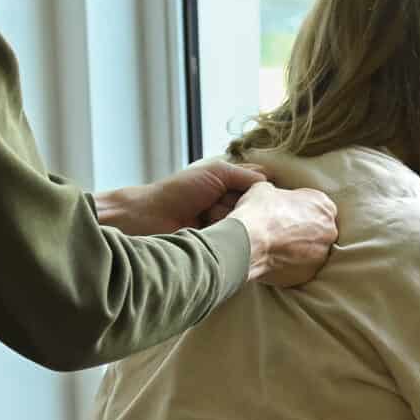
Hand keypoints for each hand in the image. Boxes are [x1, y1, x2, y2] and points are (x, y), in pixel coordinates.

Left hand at [96, 159, 264, 236]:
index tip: (242, 191)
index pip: (258, 189)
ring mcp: (225, 228)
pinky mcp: (220, 246)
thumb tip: (269, 182)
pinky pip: (235, 242)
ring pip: (245, 224)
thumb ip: (244, 175)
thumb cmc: (178, 191)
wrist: (150, 218)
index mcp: (229, 188)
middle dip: (236, 204)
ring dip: (228, 219)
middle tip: (212, 204)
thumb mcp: (216, 172)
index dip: (254, 191)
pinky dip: (225, 234)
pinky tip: (208, 230)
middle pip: (253, 207)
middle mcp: (230, 208)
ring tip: (205, 217)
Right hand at [229, 181, 337, 286]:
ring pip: (312, 252)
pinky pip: (301, 268)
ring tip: (276, 247)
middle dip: (302, 232)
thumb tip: (273, 197)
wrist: (249, 241)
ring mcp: (321, 255)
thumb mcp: (265, 189)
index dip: (300, 211)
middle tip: (281, 232)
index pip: (317, 208)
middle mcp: (329, 231)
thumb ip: (279, 193)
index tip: (286, 214)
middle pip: (318, 231)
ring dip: (297, 250)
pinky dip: (290, 265)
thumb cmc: (259, 212)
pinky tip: (274, 259)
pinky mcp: (309, 275)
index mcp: (324, 206)